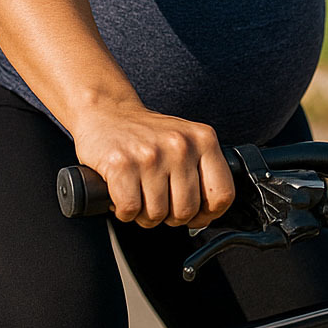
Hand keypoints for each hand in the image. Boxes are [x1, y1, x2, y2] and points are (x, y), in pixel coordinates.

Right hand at [71, 98, 234, 227]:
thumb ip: (202, 172)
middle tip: (157, 200)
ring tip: (138, 195)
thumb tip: (205, 216)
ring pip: (157, 215)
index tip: (195, 215)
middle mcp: (180, 145)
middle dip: (169, 216)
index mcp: (203, 139)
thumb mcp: (186, 141)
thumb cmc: (146, 134)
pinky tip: (122, 194)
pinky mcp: (122, 164)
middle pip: (186, 211)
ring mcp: (151, 155)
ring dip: (144, 214)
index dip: (208, 214)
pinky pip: (130, 210)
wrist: (105, 110)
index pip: (222, 195)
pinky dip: (124, 211)